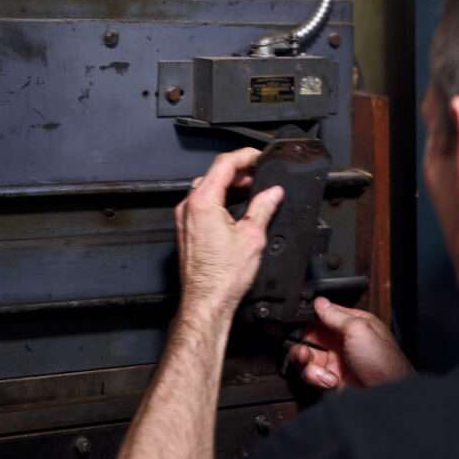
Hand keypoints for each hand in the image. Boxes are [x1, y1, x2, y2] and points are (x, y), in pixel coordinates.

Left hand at [174, 148, 283, 320]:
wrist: (206, 302)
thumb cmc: (223, 277)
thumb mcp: (252, 236)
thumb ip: (263, 207)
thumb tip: (273, 192)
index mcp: (203, 201)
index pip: (224, 163)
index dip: (244, 156)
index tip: (259, 156)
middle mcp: (188, 206)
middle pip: (214, 174)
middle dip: (239, 171)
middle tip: (260, 174)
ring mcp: (184, 218)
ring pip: (207, 188)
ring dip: (229, 185)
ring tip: (251, 190)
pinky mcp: (186, 230)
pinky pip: (202, 204)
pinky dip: (220, 199)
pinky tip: (236, 208)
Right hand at [290, 296, 413, 389]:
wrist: (387, 399)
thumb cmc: (383, 363)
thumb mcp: (359, 329)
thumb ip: (335, 314)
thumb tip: (319, 301)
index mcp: (353, 325)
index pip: (325, 315)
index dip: (311, 318)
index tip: (299, 322)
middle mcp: (343, 342)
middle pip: (312, 336)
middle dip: (303, 341)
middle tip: (304, 349)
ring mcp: (337, 363)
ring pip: (308, 356)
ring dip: (306, 361)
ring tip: (313, 366)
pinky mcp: (332, 382)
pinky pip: (312, 375)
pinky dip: (315, 377)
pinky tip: (329, 380)